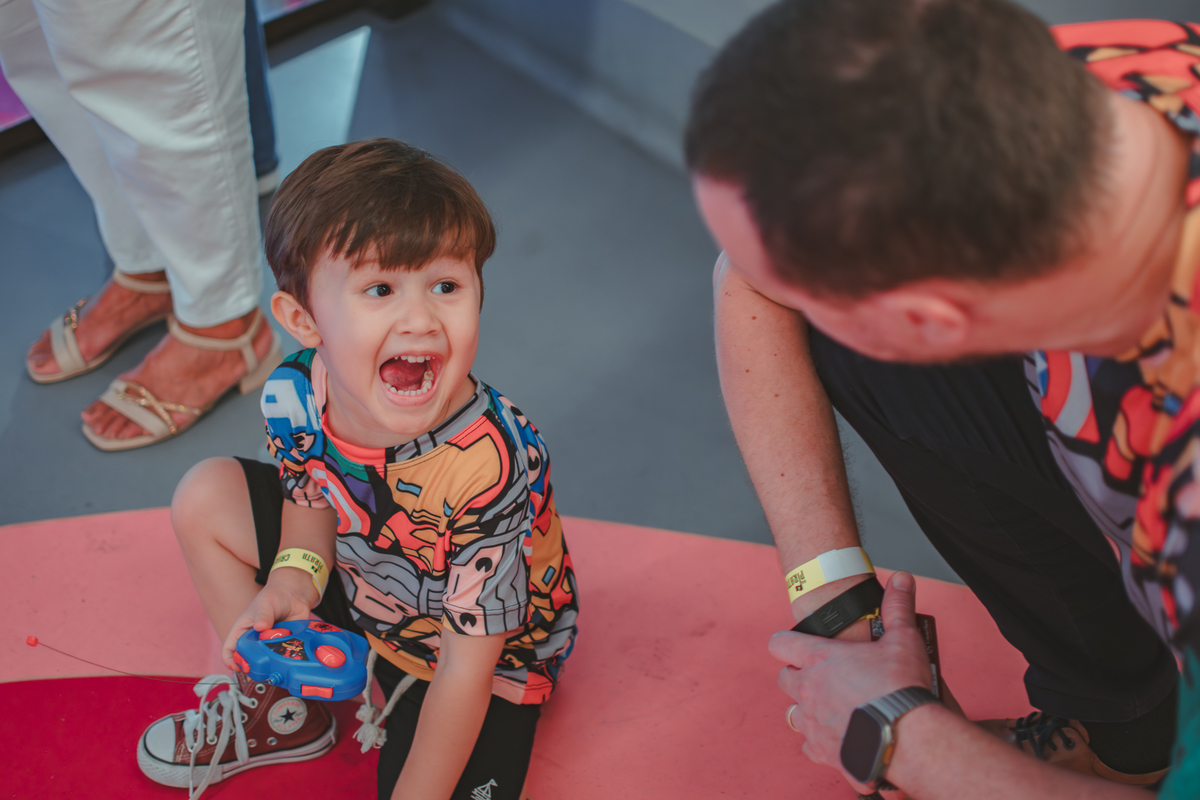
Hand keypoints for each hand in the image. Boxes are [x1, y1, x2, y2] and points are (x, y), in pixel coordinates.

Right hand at [221, 568, 317, 668]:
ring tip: (276, 658)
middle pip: (248, 660)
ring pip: (266, 661)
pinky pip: (283, 656)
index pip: (230, 649)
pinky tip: (289, 654)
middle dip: (252, 665)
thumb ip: (263, 615)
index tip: (236, 666)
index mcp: (242, 632)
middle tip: (260, 666)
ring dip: (271, 662)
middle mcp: (254, 642)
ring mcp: (269, 645)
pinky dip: (285, 658)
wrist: (293, 595)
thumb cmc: (273, 598)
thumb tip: (261, 626)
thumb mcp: (264, 604)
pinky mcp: (284, 646)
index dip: (230, 660)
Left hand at [769, 572, 930, 791]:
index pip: (780, 643)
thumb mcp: (903, 639)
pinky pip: (808, 745)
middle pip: (784, 679)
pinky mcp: (822, 750)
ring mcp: (812, 722)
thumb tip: (902, 579)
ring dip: (807, 709)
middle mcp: (808, 690)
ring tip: (832, 707)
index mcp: (819, 659)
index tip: (799, 645)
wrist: (908, 739)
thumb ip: (898, 607)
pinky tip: (838, 736)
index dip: (787, 642)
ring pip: (793, 713)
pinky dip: (820, 741)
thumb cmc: (902, 688)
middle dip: (798, 676)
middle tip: (824, 677)